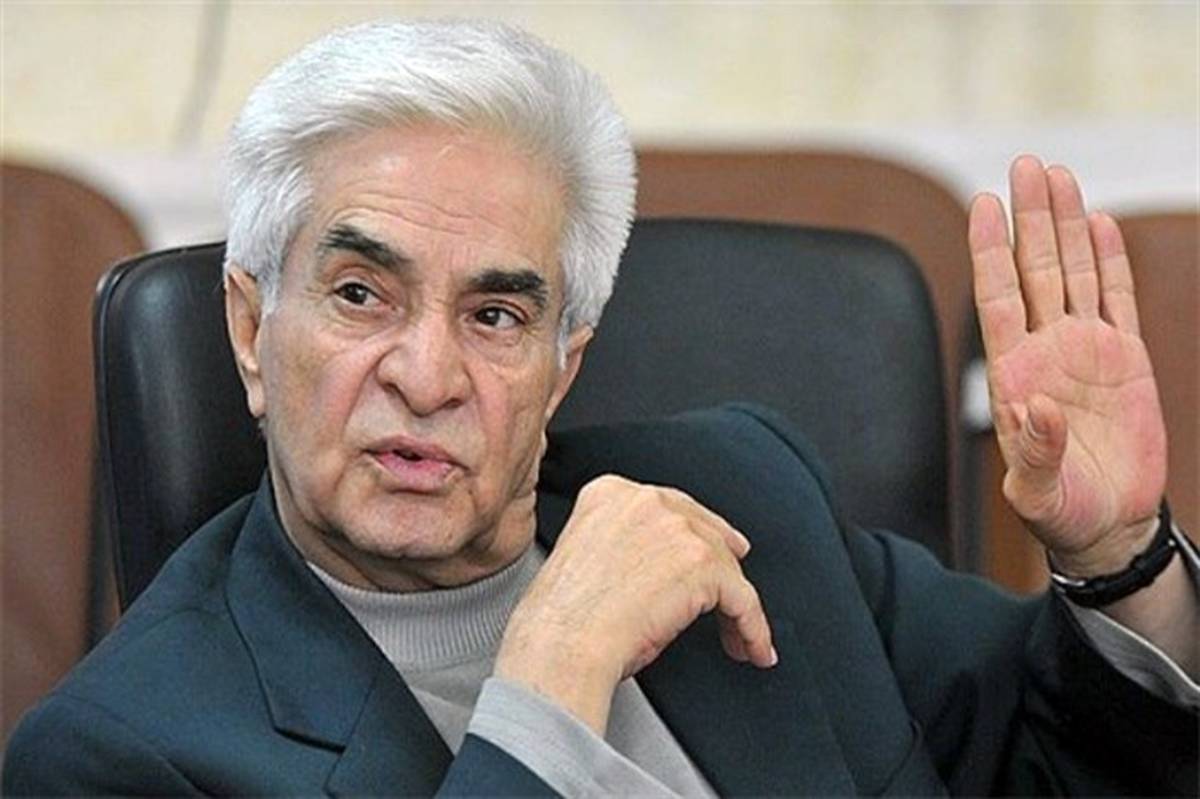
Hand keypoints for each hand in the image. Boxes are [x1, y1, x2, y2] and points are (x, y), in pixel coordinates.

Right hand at [495, 474, 775, 733]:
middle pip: (704, 531)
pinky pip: (743, 598)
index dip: (695, 533)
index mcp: (609, 493)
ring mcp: (676, 528)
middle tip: (735, 593)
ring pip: (726, 566)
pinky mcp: (701, 564)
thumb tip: (660, 571)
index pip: (669, 508)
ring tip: (739, 638)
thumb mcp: (586, 557)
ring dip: (737, 607)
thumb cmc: (562, 619)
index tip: (708, 549)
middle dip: (724, 563)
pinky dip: (752, 629)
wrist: (563, 643)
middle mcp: (645, 501)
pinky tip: (751, 647)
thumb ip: (623, 545)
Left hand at [968, 155, 1167, 574]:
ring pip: (1072, 272)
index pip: (997, 298)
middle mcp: (1045, 350)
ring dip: (1064, 225)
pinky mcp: (1124, 358)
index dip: (990, 250)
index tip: (983, 204)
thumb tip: (1032, 407)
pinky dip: (1108, 261)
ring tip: (1056, 174)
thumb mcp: (1037, 492)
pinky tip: (1098, 224)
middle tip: (1026, 164)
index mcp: (1013, 374)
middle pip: (1034, 270)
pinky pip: (1116, 298)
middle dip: (1030, 217)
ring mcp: (1084, 349)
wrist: (1107, 522)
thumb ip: (1034, 451)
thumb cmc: (1060, 512)